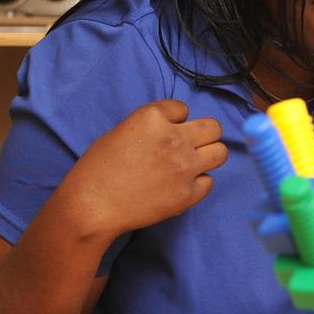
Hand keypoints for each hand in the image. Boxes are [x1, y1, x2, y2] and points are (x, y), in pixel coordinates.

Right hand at [57, 99, 226, 238]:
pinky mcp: (188, 194)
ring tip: (189, 165)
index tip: (163, 133)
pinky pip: (209, 182)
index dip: (174, 120)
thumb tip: (171, 130)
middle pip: (213, 128)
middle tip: (187, 146)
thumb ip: (151, 127)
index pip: (182, 108)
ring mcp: (185, 167)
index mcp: (153, 117)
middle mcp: (175, 138)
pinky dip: (197, 183)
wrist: (93, 205)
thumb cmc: (98, 167)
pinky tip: (179, 186)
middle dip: (201, 135)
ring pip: (220, 152)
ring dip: (207, 156)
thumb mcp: (122, 131)